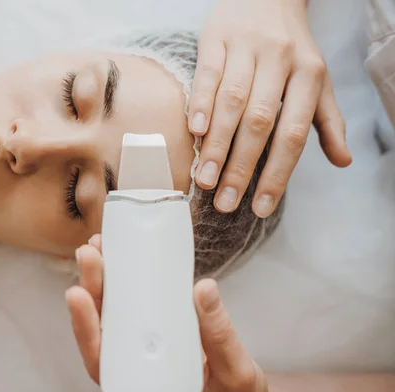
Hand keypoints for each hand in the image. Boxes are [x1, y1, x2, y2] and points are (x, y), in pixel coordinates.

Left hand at [66, 235, 267, 391]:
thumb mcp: (235, 373)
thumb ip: (219, 336)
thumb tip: (204, 290)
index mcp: (145, 385)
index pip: (102, 358)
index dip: (86, 325)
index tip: (77, 294)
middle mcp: (136, 367)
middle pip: (102, 329)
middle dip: (92, 289)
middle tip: (90, 254)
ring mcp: (142, 349)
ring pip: (111, 316)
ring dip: (102, 281)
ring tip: (97, 248)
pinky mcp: (154, 331)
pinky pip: (133, 308)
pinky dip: (126, 282)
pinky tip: (121, 258)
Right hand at [188, 0, 351, 216]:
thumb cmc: (293, 46)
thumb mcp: (317, 79)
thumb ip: (327, 120)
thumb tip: (343, 161)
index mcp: (309, 75)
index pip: (293, 133)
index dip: (277, 174)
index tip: (261, 207)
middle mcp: (281, 60)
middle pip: (260, 122)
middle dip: (241, 166)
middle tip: (226, 202)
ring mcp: (246, 47)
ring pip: (231, 101)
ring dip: (217, 144)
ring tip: (205, 180)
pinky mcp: (215, 37)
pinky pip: (207, 73)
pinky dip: (200, 103)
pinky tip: (194, 131)